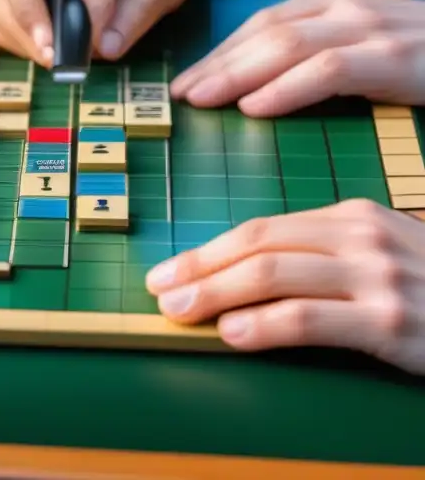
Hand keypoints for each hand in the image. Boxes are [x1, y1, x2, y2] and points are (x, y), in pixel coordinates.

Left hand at [145, 200, 424, 373]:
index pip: (261, 229)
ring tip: (178, 311)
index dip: (208, 250)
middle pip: (258, 245)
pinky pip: (311, 318)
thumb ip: (322, 256)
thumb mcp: (380, 256)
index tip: (170, 269)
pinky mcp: (392, 321)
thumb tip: (242, 276)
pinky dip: (264, 325)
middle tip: (158, 288)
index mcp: (351, 216)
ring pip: (274, 275)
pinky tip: (233, 334)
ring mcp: (378, 277)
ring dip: (215, 294)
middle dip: (199, 268)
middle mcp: (362, 237)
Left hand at [170, 0, 424, 115]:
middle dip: (217, 63)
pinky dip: (286, 88)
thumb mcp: (372, 44)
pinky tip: (254, 108)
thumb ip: (325, 50)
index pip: (264, 24)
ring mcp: (374, 29)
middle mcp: (349, 9)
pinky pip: (328, 70)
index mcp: (337, 6)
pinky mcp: (396, 58)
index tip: (186, 81)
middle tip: (180, 95)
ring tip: (202, 100)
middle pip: (264, 32)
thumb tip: (265, 81)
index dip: (221, 52)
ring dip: (237, 74)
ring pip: (286, 45)